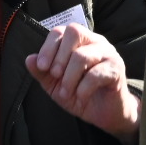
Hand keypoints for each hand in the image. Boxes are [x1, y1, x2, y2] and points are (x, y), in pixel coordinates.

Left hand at [24, 23, 140, 144]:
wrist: (105, 113)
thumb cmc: (81, 93)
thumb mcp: (56, 85)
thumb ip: (42, 72)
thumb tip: (29, 59)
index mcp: (80, 41)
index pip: (61, 31)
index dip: (48, 47)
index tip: (42, 67)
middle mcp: (95, 42)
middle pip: (75, 32)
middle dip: (59, 56)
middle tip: (55, 76)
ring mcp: (108, 54)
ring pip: (82, 56)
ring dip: (68, 78)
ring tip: (65, 93)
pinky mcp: (116, 70)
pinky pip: (95, 74)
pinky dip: (82, 89)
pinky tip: (80, 97)